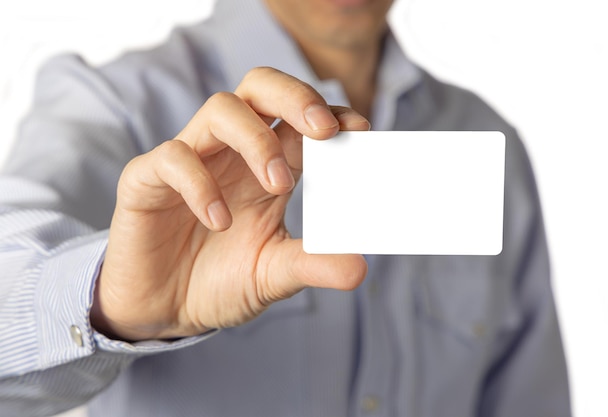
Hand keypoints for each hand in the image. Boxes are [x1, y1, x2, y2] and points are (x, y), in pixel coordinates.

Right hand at [91, 67, 369, 340]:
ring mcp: (190, 161)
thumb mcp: (273, 275)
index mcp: (266, 167)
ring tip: (278, 185)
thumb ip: (311, 265)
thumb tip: (359, 269)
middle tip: (324, 129)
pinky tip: (220, 221)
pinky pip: (173, 158)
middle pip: (260, 88)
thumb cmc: (219, 282)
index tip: (359, 128)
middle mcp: (231, 153)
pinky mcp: (147, 179)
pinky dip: (200, 183)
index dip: (329, 113)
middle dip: (295, 97)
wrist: (163, 311)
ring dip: (256, 139)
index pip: (299, 119)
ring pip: (220, 108)